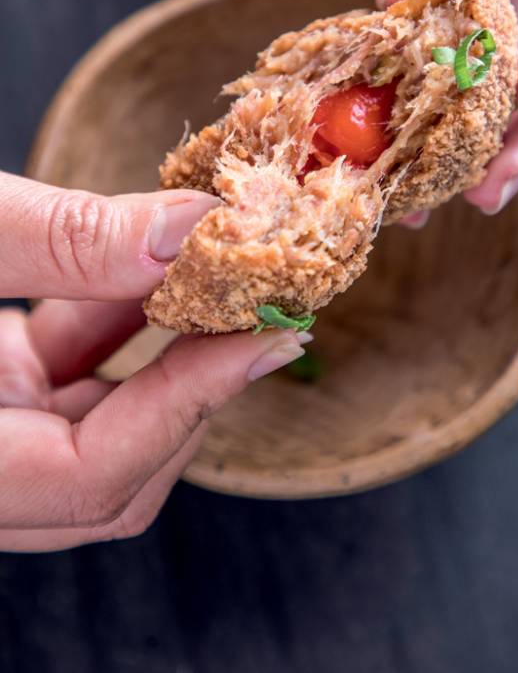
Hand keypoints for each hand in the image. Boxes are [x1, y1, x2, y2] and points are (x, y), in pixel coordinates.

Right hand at [0, 173, 303, 550]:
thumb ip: (60, 241)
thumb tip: (188, 232)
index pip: (93, 479)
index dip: (191, 404)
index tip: (265, 331)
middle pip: (115, 469)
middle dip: (195, 384)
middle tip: (262, 307)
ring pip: (99, 418)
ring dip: (164, 342)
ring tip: (222, 275)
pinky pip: (71, 372)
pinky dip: (118, 319)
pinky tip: (158, 265)